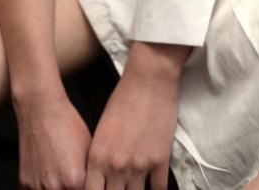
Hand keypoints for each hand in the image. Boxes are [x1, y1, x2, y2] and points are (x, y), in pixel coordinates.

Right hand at [15, 86, 91, 189]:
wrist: (41, 109)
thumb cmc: (67, 125)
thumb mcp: (89, 151)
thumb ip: (91, 176)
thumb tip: (94, 184)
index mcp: (75, 181)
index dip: (88, 188)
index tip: (84, 182)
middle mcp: (54, 188)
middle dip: (71, 189)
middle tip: (71, 178)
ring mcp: (37, 186)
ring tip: (59, 175)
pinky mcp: (24, 182)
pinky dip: (42, 189)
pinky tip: (47, 175)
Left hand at [85, 42, 186, 189]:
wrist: (149, 79)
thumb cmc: (123, 99)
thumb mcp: (102, 129)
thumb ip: (100, 157)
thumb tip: (101, 178)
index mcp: (97, 156)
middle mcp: (116, 165)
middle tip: (119, 188)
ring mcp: (139, 165)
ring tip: (135, 187)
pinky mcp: (160, 161)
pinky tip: (153, 187)